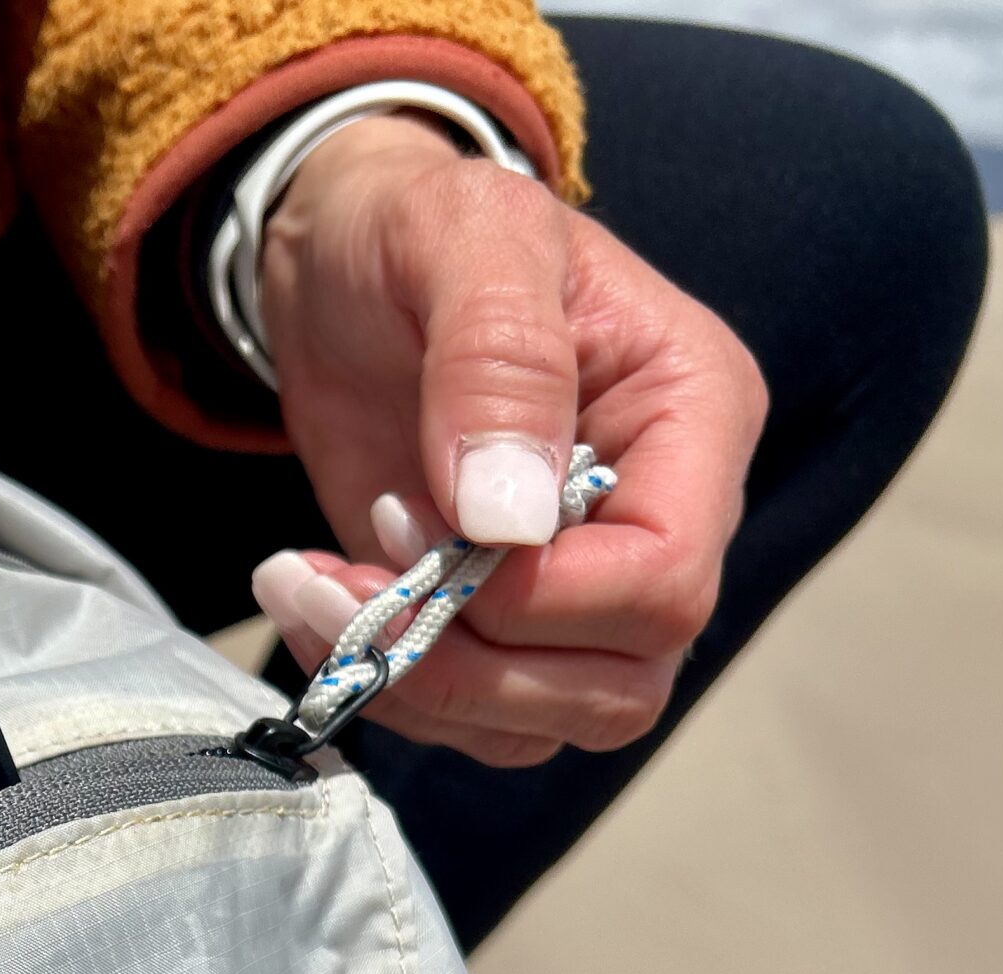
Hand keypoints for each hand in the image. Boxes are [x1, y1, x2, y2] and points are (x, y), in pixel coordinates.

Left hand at [248, 115, 766, 765]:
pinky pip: (478, 716)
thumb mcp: (461, 236)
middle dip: (465, 662)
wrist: (346, 254)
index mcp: (694, 417)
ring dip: (415, 687)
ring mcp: (581, 583)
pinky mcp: (499, 619)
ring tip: (308, 590)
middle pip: (620, 682)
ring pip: (548, 721)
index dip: (537, 597)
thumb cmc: (417, 223)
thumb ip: (499, 357)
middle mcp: (661, 516)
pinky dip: (390, 689)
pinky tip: (318, 604)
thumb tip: (510, 518)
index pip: (665, 579)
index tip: (411, 522)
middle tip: (335, 580)